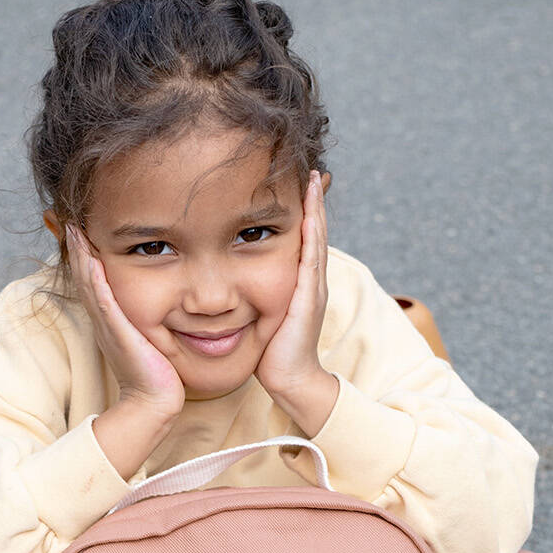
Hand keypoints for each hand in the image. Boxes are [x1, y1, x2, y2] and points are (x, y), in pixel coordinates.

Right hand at [66, 225, 185, 418]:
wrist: (154, 401)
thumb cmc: (154, 373)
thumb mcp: (145, 339)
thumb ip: (141, 321)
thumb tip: (154, 305)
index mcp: (108, 320)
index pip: (93, 281)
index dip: (84, 256)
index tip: (80, 230)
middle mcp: (103, 321)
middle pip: (84, 278)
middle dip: (77, 249)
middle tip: (70, 222)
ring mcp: (108, 326)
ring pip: (89, 285)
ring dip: (81, 257)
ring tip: (75, 231)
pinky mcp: (118, 333)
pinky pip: (104, 302)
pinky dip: (96, 280)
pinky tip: (92, 261)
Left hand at [253, 170, 329, 401]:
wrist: (290, 380)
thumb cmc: (273, 353)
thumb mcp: (263, 316)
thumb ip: (255, 297)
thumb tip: (235, 286)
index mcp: (300, 283)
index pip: (304, 240)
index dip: (304, 213)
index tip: (300, 185)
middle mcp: (311, 281)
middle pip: (315, 232)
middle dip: (315, 202)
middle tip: (314, 171)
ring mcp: (312, 288)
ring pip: (316, 240)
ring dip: (316, 209)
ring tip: (315, 181)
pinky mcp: (307, 298)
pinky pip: (311, 259)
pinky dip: (313, 234)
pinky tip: (310, 215)